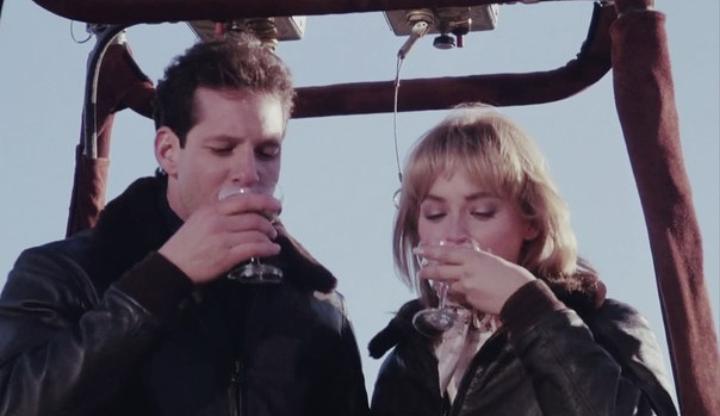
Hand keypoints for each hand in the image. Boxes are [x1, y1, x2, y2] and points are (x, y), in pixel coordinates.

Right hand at [158, 193, 280, 283]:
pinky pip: (254, 249)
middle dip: (269, 223)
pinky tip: (272, 250)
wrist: (171, 266)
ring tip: (273, 241)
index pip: (244, 200)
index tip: (276, 206)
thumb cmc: (185, 244)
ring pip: (256, 233)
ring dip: (269, 237)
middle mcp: (217, 221)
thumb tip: (244, 213)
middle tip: (273, 229)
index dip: (265, 201)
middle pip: (254, 218)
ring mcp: (222, 238)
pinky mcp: (226, 256)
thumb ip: (219, 214)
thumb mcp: (199, 220)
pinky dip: (268, 249)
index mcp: (211, 209)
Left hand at [414, 243, 535, 314]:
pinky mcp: (470, 300)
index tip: (419, 250)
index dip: (430, 252)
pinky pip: (462, 297)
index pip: (446, 253)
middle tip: (421, 272)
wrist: (521, 296)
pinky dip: (463, 295)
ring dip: (449, 285)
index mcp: (473, 257)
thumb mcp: (494, 261)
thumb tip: (469, 264)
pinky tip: (473, 294)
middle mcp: (466, 271)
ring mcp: (467, 287)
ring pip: (450, 285)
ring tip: (454, 284)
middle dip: (428, 271)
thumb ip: (477, 262)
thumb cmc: (513, 276)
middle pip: (440, 271)